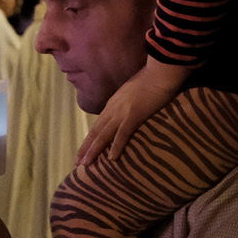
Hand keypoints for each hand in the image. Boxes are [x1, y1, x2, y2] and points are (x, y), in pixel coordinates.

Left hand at [75, 58, 190, 169]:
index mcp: (113, 104)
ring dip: (94, 150)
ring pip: (104, 134)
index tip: (83, 151)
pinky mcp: (134, 115)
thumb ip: (127, 102)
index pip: (98, 125)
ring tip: (86, 164)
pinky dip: (116, 146)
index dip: (89, 139)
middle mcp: (113, 109)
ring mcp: (122, 112)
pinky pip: (123, 133)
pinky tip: (111, 158)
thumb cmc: (151, 80)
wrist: (160, 72)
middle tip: (77, 163)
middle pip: (96, 131)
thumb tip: (126, 112)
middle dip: (86, 148)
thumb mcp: (133, 92)